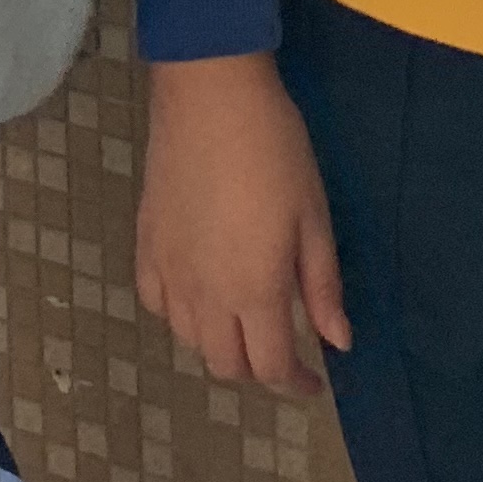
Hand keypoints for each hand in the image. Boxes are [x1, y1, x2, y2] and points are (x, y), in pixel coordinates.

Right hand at [136, 53, 350, 392]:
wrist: (210, 96)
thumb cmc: (275, 150)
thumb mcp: (314, 216)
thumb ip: (322, 286)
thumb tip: (337, 342)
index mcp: (254, 290)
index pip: (272, 366)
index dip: (297, 385)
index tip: (317, 383)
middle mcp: (205, 295)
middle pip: (226, 364)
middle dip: (259, 370)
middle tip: (284, 350)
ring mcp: (169, 272)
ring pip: (189, 340)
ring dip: (220, 345)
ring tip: (245, 322)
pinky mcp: (145, 246)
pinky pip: (157, 304)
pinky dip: (181, 315)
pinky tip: (199, 295)